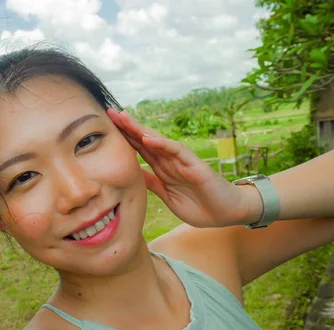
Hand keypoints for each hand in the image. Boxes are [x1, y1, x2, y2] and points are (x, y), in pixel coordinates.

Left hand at [107, 107, 254, 227]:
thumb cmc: (201, 206)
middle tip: (110, 112)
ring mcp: (182, 161)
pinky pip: (176, 151)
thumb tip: (134, 174)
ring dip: (140, 129)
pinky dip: (162, 144)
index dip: (124, 138)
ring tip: (124, 118)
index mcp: (163, 169)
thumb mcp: (168, 197)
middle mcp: (170, 161)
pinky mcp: (194, 165)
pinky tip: (147, 138)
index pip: (140, 149)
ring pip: (158, 140)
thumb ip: (153, 184)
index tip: (106, 128)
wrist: (227, 214)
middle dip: (128, 127)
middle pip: (145, 140)